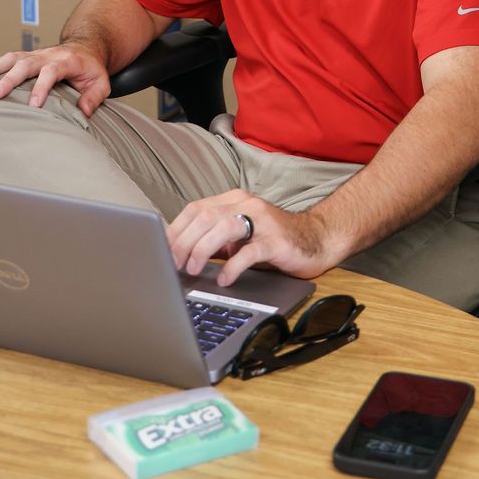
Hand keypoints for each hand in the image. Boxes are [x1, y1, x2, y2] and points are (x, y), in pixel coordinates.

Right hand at [0, 45, 110, 115]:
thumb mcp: (101, 82)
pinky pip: (1, 59)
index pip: (51, 72)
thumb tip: (83, 111)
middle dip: (8, 79)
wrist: (85, 48)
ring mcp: (32, 55)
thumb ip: (94, 96)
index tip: (33, 106)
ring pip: (9, 58)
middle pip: (24, 64)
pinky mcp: (22, 57)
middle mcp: (45, 55)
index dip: (42, 87)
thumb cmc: (91, 69)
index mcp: (65, 61)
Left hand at [166, 188, 337, 285]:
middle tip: (172, 265)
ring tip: (192, 269)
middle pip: (205, 217)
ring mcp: (263, 221)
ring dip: (202, 250)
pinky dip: (232, 267)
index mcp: (234, 200)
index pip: (195, 209)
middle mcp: (247, 204)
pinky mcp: (276, 240)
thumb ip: (214, 238)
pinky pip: (249, 251)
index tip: (161, 251)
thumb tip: (179, 253)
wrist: (316, 240)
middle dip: (183, 242)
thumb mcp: (239, 236)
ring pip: (223, 227)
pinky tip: (224, 279)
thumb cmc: (273, 239)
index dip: (175, 230)